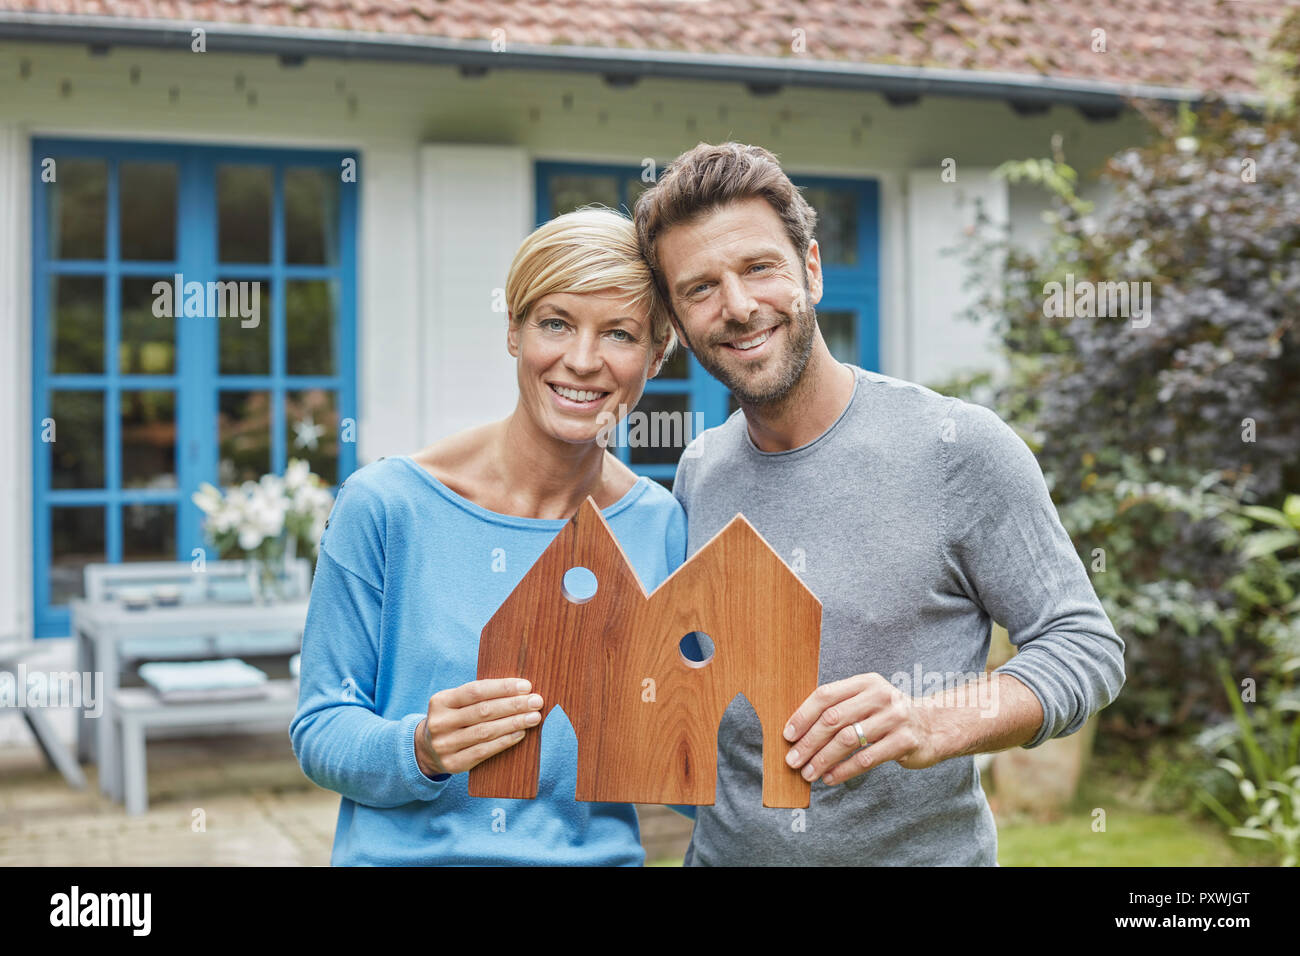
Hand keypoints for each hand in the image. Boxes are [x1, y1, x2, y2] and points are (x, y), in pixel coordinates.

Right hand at [415, 678, 543, 776]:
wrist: (428, 750)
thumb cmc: (455, 719)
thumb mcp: (457, 703)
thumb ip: (481, 695)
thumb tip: (520, 689)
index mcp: (441, 701)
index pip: (475, 691)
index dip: (502, 688)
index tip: (526, 686)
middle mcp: (440, 723)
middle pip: (483, 711)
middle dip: (514, 705)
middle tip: (537, 701)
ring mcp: (444, 745)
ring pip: (485, 732)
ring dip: (514, 723)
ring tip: (534, 717)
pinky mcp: (452, 763)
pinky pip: (483, 751)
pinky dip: (504, 741)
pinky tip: (520, 733)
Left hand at [783, 674, 948, 785]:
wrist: (934, 727)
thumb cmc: (888, 716)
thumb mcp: (867, 701)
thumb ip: (839, 707)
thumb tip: (797, 731)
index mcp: (866, 682)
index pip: (826, 695)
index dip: (803, 715)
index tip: (788, 735)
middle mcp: (880, 696)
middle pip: (833, 719)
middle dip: (808, 742)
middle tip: (792, 760)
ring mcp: (894, 718)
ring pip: (847, 740)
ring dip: (823, 759)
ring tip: (808, 773)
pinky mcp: (904, 741)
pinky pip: (866, 759)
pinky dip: (843, 770)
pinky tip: (830, 778)